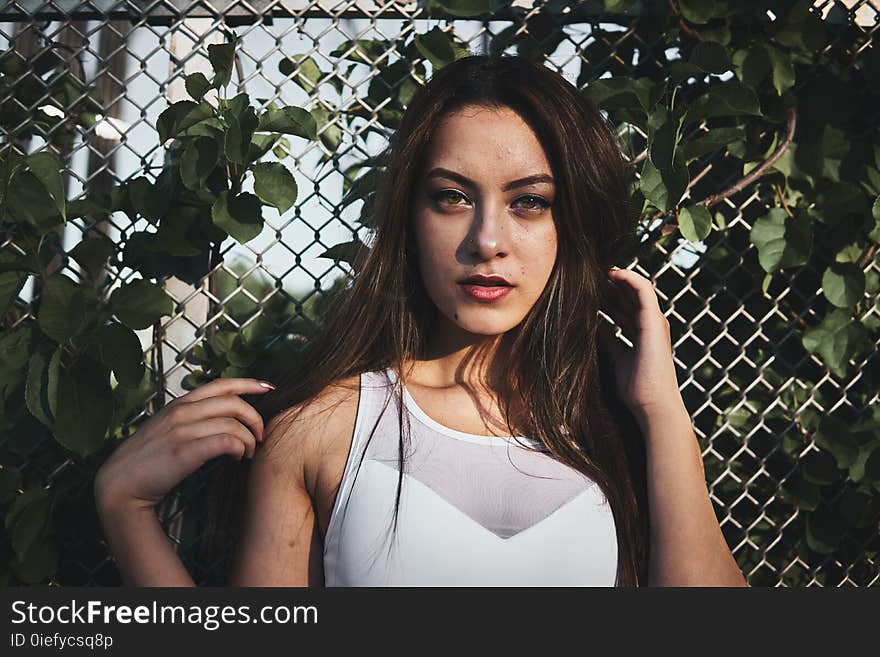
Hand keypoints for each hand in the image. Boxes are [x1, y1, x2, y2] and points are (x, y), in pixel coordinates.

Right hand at [94, 378, 274, 515]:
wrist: (120, 485)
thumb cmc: (147, 460)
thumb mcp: (168, 428)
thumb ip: (192, 418)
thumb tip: (223, 419)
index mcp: (180, 403)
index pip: (222, 384)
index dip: (249, 384)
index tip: (268, 387)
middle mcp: (183, 412)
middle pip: (234, 403)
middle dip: (255, 418)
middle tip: (260, 436)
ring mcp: (183, 430)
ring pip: (234, 423)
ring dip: (248, 439)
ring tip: (247, 453)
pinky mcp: (185, 451)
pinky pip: (226, 441)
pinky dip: (239, 448)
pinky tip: (238, 458)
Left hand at [597, 266, 685, 422]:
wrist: (651, 403)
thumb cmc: (635, 387)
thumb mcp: (615, 357)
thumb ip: (607, 339)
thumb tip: (592, 325)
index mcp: (641, 332)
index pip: (622, 307)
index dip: (605, 297)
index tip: (584, 290)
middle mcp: (649, 323)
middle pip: (626, 296)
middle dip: (606, 286)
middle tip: (585, 276)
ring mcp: (654, 320)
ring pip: (634, 289)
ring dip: (615, 278)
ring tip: (594, 270)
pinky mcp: (654, 320)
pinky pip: (643, 289)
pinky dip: (628, 278)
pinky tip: (611, 273)